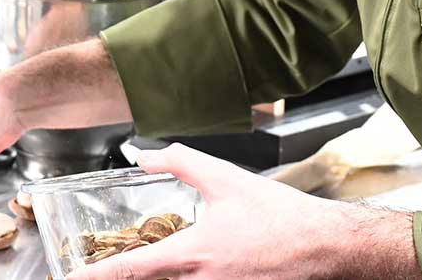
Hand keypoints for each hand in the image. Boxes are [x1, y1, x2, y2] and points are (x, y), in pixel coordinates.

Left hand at [66, 145, 419, 279]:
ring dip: (155, 277)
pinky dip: (182, 278)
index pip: (128, 271)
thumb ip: (179, 161)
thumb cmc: (281, 216)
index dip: (93, 278)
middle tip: (96, 273)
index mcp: (191, 255)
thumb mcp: (225, 178)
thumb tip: (143, 154)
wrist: (327, 247)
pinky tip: (183, 268)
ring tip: (135, 268)